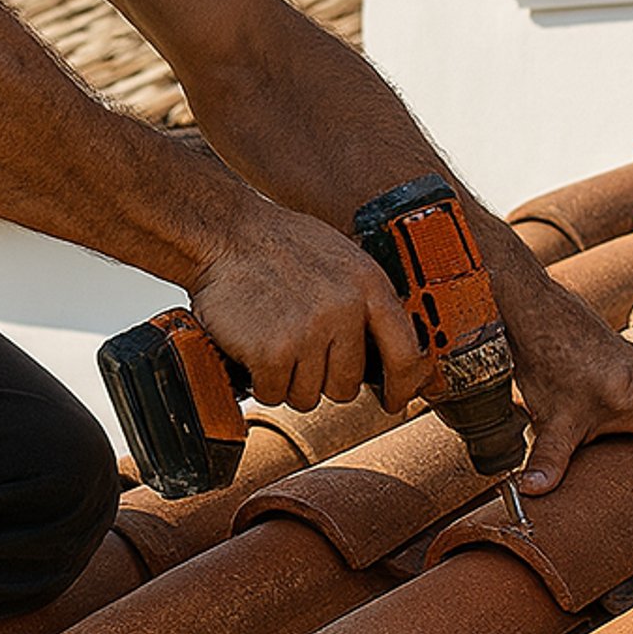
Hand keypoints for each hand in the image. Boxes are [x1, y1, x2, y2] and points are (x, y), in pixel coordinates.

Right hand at [188, 203, 428, 414]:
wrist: (226, 233)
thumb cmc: (281, 246)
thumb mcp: (342, 259)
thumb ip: (365, 301)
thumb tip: (387, 351)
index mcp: (369, 285)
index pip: (406, 354)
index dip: (404, 387)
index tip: (394, 400)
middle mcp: (345, 309)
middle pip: (347, 385)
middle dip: (322, 379)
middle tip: (299, 349)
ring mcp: (309, 330)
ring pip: (308, 395)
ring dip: (287, 379)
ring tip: (273, 338)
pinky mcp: (272, 351)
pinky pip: (273, 393)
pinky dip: (259, 379)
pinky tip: (253, 347)